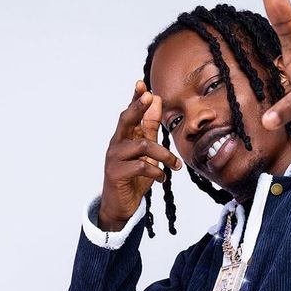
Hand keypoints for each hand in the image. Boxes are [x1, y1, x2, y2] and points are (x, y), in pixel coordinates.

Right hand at [98, 80, 181, 230]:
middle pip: (126, 120)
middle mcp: (116, 144)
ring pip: (143, 146)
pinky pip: (141, 166)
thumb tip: (156, 100)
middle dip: (138, 107)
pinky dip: (157, 171)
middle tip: (149, 97)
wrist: (120, 206)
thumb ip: (150, 128)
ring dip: (164, 155)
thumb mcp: (146, 152)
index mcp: (124, 137)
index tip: (142, 85)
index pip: (129, 113)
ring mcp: (114, 158)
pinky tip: (162, 178)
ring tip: (175, 165)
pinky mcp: (116, 173)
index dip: (135, 98)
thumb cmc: (133, 177)